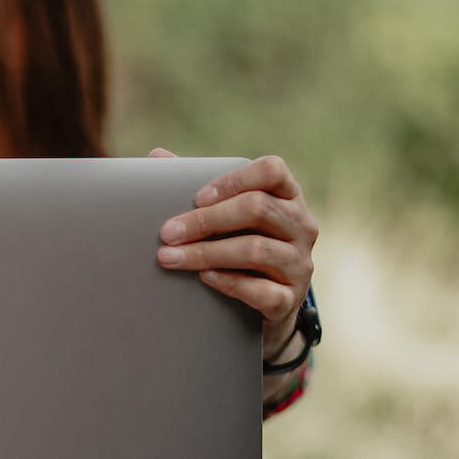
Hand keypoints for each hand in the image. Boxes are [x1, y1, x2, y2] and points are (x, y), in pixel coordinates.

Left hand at [148, 148, 317, 361]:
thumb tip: (157, 156)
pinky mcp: (291, 298)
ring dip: (207, 253)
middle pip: (258, 209)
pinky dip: (230, 282)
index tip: (197, 198)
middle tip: (166, 233)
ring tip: (171, 258)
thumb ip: (200, 186)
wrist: (266, 302)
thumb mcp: (228, 214)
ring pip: (257, 250)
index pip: (272, 171)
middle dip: (206, 220)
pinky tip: (204, 277)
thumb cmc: (241, 243)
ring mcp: (300, 262)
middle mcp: (301, 225)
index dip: (234, 181)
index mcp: (287, 195)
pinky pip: (262, 290)